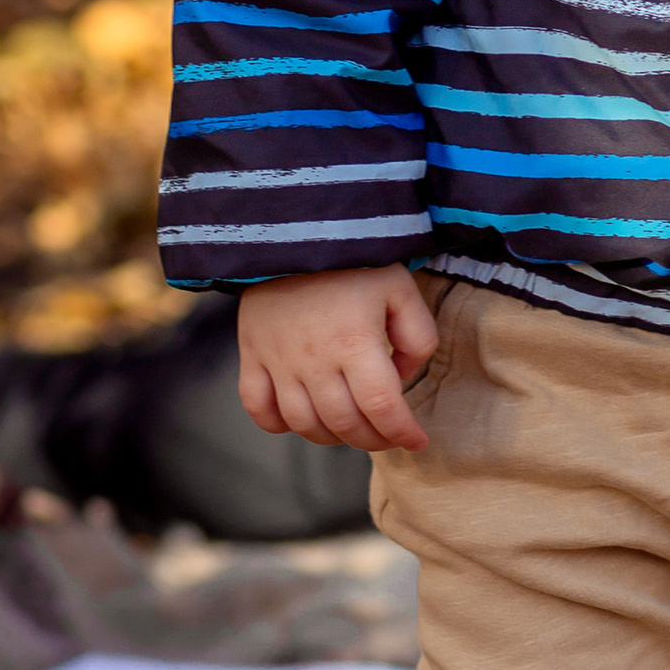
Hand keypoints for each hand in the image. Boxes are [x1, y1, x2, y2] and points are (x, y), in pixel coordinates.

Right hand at [237, 265, 439, 452]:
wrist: (294, 230)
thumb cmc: (354, 259)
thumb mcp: (401, 288)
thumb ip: (417, 336)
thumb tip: (402, 376)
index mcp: (355, 342)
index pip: (381, 408)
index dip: (403, 432)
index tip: (418, 440)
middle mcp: (314, 360)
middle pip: (345, 423)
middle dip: (374, 440)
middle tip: (389, 435)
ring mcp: (278, 361)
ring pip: (304, 424)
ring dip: (332, 437)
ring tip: (352, 428)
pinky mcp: (252, 355)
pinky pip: (258, 408)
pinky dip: (278, 424)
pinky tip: (302, 418)